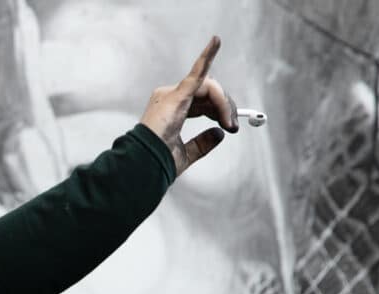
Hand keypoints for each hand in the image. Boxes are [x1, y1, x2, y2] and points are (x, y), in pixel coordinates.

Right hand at [139, 35, 238, 175]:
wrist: (144, 166)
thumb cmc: (157, 162)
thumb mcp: (186, 153)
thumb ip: (202, 143)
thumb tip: (220, 133)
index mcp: (171, 110)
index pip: (202, 101)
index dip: (219, 111)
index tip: (231, 127)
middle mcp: (169, 98)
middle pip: (207, 92)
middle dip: (225, 107)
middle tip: (233, 126)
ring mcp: (170, 94)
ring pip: (208, 88)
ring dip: (224, 103)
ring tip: (230, 122)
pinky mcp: (175, 95)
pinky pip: (195, 73)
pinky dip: (207, 57)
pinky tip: (215, 42)